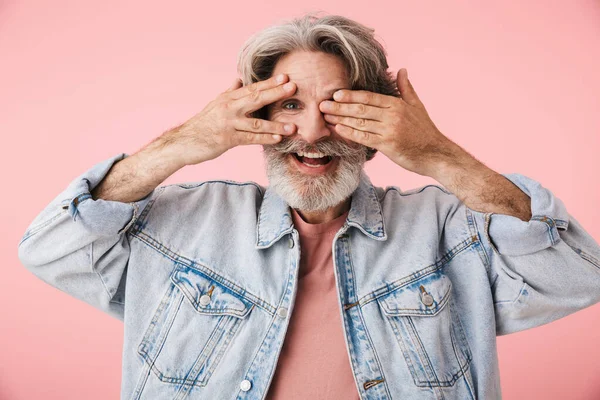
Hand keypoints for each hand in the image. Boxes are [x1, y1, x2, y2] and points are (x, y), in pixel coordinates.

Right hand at [163, 74, 297, 165]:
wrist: (184, 141)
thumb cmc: (203, 124)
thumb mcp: (215, 104)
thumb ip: (230, 92)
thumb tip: (238, 79)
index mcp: (228, 98)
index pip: (252, 88)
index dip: (270, 83)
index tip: (286, 77)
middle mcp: (229, 107)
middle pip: (256, 98)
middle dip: (275, 93)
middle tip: (293, 87)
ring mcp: (228, 123)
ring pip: (255, 122)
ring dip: (275, 125)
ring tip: (292, 126)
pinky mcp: (227, 139)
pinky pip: (249, 139)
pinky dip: (264, 139)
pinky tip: (277, 140)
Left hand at [319, 68, 459, 177]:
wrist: (436, 153)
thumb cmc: (425, 131)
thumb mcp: (417, 106)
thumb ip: (406, 88)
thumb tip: (401, 70)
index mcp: (397, 104)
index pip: (369, 97)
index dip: (351, 95)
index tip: (335, 94)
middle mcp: (392, 115)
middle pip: (360, 108)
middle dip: (339, 106)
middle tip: (322, 104)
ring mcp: (389, 130)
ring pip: (360, 122)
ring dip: (340, 119)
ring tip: (325, 117)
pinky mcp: (387, 145)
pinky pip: (364, 137)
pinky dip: (349, 133)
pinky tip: (338, 130)